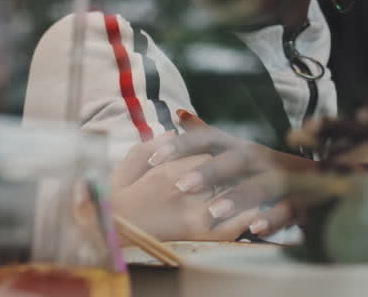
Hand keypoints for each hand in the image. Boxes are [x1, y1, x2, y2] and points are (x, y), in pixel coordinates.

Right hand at [111, 135, 260, 241]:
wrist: (111, 235)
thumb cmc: (116, 202)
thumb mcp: (126, 168)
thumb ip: (149, 147)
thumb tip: (171, 132)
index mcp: (168, 170)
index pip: (206, 153)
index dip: (212, 156)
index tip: (212, 161)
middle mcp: (185, 188)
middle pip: (223, 171)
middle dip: (231, 172)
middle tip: (236, 175)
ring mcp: (195, 211)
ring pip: (232, 193)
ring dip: (245, 191)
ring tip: (256, 190)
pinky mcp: (200, 235)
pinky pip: (231, 226)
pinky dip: (246, 219)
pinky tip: (255, 214)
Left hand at [140, 111, 312, 236]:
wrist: (329, 178)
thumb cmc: (271, 167)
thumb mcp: (241, 148)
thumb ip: (211, 133)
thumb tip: (180, 113)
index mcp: (244, 147)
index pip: (211, 139)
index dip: (182, 146)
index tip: (153, 159)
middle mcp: (262, 157)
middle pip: (235, 159)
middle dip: (207, 171)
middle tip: (180, 186)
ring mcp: (285, 177)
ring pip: (261, 184)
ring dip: (237, 196)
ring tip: (213, 212)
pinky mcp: (304, 198)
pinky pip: (289, 207)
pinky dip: (273, 218)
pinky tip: (255, 228)